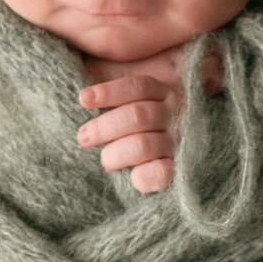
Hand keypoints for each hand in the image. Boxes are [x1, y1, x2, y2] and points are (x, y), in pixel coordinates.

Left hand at [76, 43, 223, 193]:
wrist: (169, 160)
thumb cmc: (133, 125)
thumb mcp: (126, 100)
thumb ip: (111, 84)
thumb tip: (82, 91)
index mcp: (163, 93)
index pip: (138, 87)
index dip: (109, 92)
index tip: (83, 99)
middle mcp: (175, 115)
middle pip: (137, 115)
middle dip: (104, 127)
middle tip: (83, 137)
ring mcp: (178, 142)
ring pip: (143, 145)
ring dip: (116, 153)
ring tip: (104, 160)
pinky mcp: (180, 170)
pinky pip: (160, 173)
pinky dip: (143, 177)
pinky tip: (131, 177)